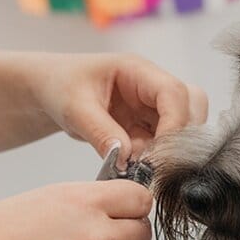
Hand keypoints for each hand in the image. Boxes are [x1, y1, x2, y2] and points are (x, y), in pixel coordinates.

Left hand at [25, 52, 207, 163]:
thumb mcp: (74, 108)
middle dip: (180, 138)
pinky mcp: (147, 126)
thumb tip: (128, 159)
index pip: (174, 93)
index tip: (160, 156)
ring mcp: (152, 107)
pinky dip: (155, 160)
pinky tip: (134, 168)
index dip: (175, 124)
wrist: (48, 90)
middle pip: (191, 107)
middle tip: (157, 164)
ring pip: (182, 128)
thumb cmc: (59, 85)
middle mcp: (152, 87)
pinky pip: (163, 145)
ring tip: (140, 167)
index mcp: (138, 71)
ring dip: (168, 152)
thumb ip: (101, 132)